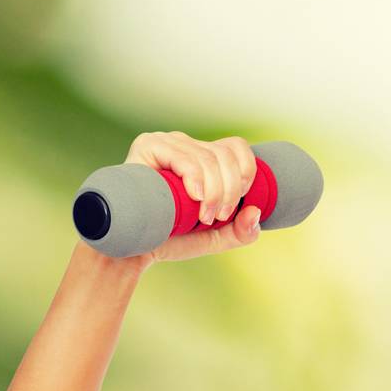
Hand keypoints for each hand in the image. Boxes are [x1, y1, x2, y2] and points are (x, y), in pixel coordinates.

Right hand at [126, 130, 264, 267]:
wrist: (133, 246)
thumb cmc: (172, 237)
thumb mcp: (216, 237)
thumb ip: (242, 231)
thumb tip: (256, 211)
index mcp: (205, 158)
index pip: (237, 147)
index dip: (247, 172)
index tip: (238, 204)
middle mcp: (187, 145)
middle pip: (226, 155)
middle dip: (231, 191)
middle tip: (216, 218)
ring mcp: (168, 143)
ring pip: (209, 159)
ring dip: (214, 193)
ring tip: (202, 217)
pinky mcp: (148, 146)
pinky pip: (185, 157)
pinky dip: (196, 179)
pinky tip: (194, 197)